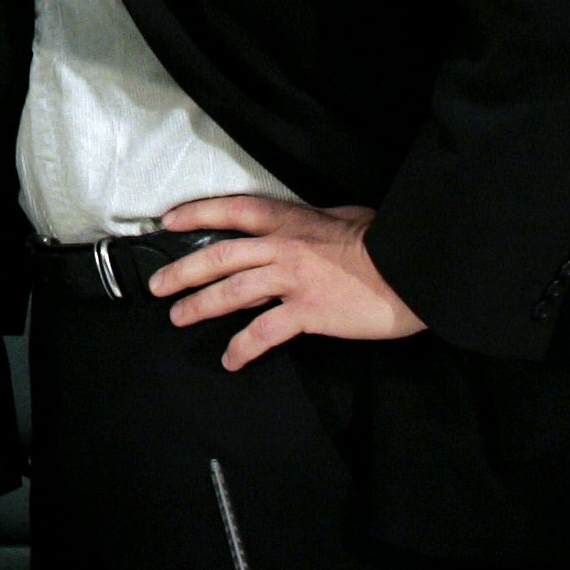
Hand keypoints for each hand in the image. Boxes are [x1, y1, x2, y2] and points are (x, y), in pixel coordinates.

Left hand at [147, 195, 426, 367]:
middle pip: (220, 255)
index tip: (169, 221)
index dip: (197, 213)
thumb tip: (308, 227)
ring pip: (232, 291)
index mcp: (291, 220)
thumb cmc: (386, 240)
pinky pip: (263, 331)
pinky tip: (231, 359)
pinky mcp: (307, 312)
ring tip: (178, 317)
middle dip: (183, 270)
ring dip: (200, 306)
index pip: (234, 210)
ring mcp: (293, 280)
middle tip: (156, 285)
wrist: (413, 266)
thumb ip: (317, 223)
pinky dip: (242, 347)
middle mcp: (283, 247)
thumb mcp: (346, 216)